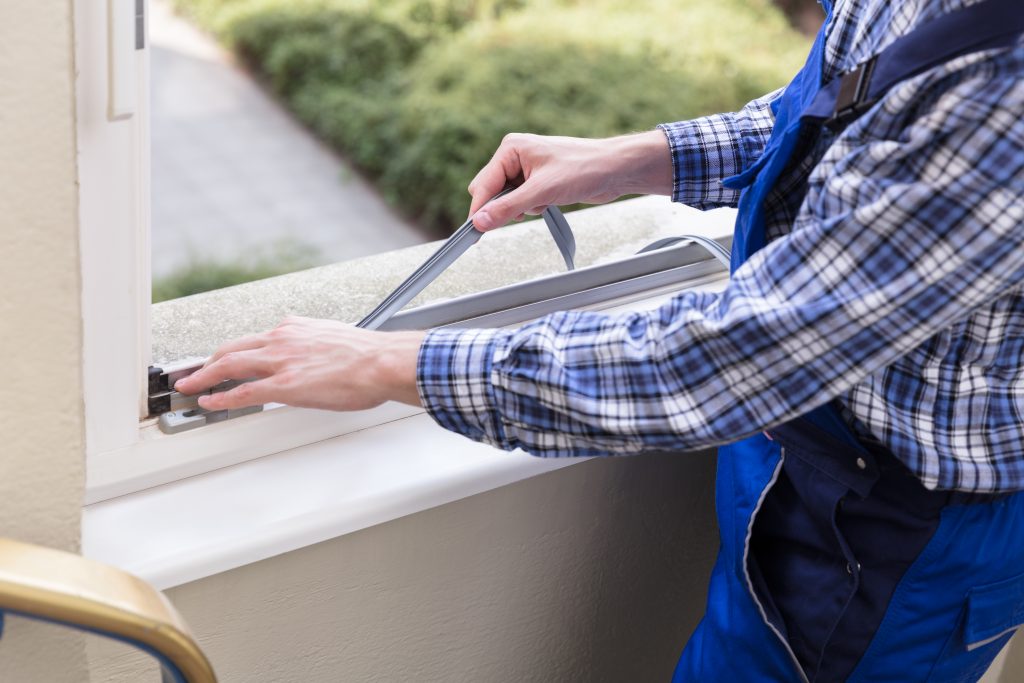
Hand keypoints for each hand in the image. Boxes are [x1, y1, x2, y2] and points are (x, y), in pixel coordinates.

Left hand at [172, 316, 425, 411]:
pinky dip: (221, 396)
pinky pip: (242, 391)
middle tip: (194, 371)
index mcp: (296, 329)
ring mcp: (281, 361)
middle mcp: (283, 339)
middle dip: (209, 361)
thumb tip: (314, 362)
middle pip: (233, 348)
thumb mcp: (336, 341)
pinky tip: (209, 401)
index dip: (234, 351)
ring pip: (229, 364)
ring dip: (204, 375)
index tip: (225, 359)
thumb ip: (316, 349)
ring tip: (189, 386)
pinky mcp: (285, 384)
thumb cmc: (370, 356)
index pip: (255, 340)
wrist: (383, 362)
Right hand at [468, 130, 672, 230]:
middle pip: (491, 192)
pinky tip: (549, 202)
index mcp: (511, 148)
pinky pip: (522, 201)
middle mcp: (516, 156)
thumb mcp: (542, 192)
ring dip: (521, 208)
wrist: (615, 170)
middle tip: (523, 211)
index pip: (483, 184)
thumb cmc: (585, 168)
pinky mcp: (538, 181)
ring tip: (544, 201)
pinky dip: (532, 207)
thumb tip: (480, 221)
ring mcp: (527, 169)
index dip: (479, 209)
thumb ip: (507, 208)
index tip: (473, 232)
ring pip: (506, 200)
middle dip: (504, 207)